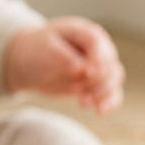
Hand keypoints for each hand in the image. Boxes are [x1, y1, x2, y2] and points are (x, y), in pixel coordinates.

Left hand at [5, 17, 125, 114]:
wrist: (31, 61)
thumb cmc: (37, 49)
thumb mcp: (44, 48)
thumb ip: (63, 56)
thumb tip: (82, 68)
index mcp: (85, 33)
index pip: (97, 43)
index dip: (96, 59)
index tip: (88, 74)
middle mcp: (98, 48)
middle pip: (110, 63)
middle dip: (96, 80)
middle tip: (74, 89)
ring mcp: (100, 66)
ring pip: (114, 79)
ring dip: (102, 93)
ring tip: (82, 102)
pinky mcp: (97, 83)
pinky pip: (112, 93)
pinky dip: (109, 103)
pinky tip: (99, 112)